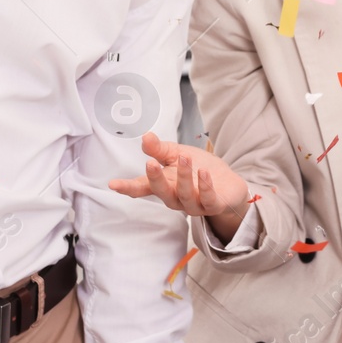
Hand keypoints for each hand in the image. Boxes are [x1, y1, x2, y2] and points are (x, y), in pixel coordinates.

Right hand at [107, 132, 251, 241]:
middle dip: (156, 179)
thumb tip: (145, 137)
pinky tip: (204, 173)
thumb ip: (160, 149)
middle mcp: (176, 198)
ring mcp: (194, 204)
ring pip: (184, 195)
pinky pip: (208, 199)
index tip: (113, 184)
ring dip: (183, 177)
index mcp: (165, 185)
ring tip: (184, 158)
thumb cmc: (199, 169)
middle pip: (162, 193)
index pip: (143, 187)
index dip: (127, 187)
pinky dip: (205, 187)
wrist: (228, 185)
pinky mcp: (213, 205)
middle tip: (150, 163)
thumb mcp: (178, 154)